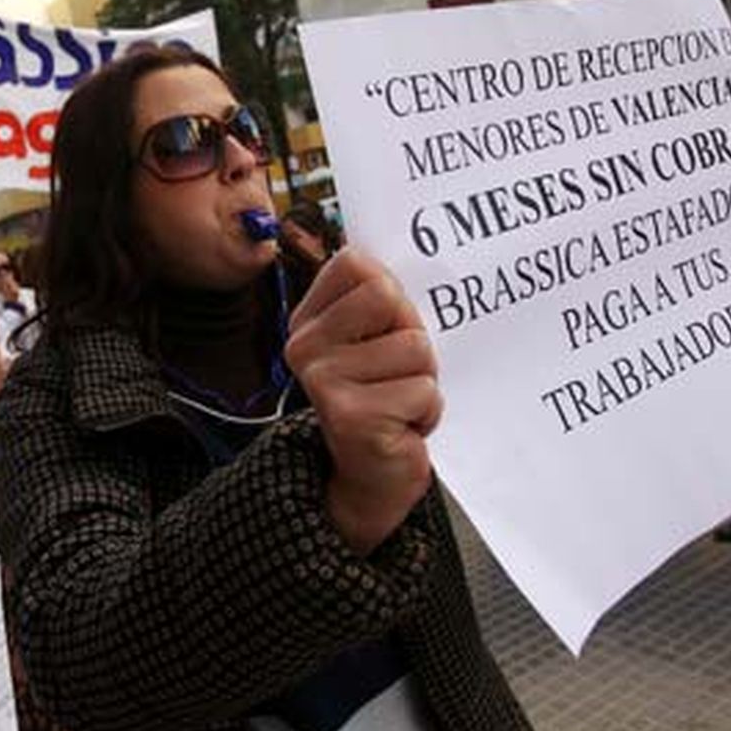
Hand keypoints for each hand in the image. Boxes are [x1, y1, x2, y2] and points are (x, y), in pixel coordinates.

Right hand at [285, 248, 441, 555]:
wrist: (373, 473)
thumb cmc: (385, 395)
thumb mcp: (379, 338)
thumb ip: (381, 299)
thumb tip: (393, 257)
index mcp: (307, 320)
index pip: (356, 263)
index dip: (389, 294)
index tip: (384, 329)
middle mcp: (304, 347)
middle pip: (388, 297)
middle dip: (412, 334)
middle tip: (398, 369)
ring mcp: (323, 381)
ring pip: (415, 347)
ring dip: (423, 379)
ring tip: (400, 400)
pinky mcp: (352, 416)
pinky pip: (422, 390)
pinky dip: (426, 411)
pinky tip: (403, 425)